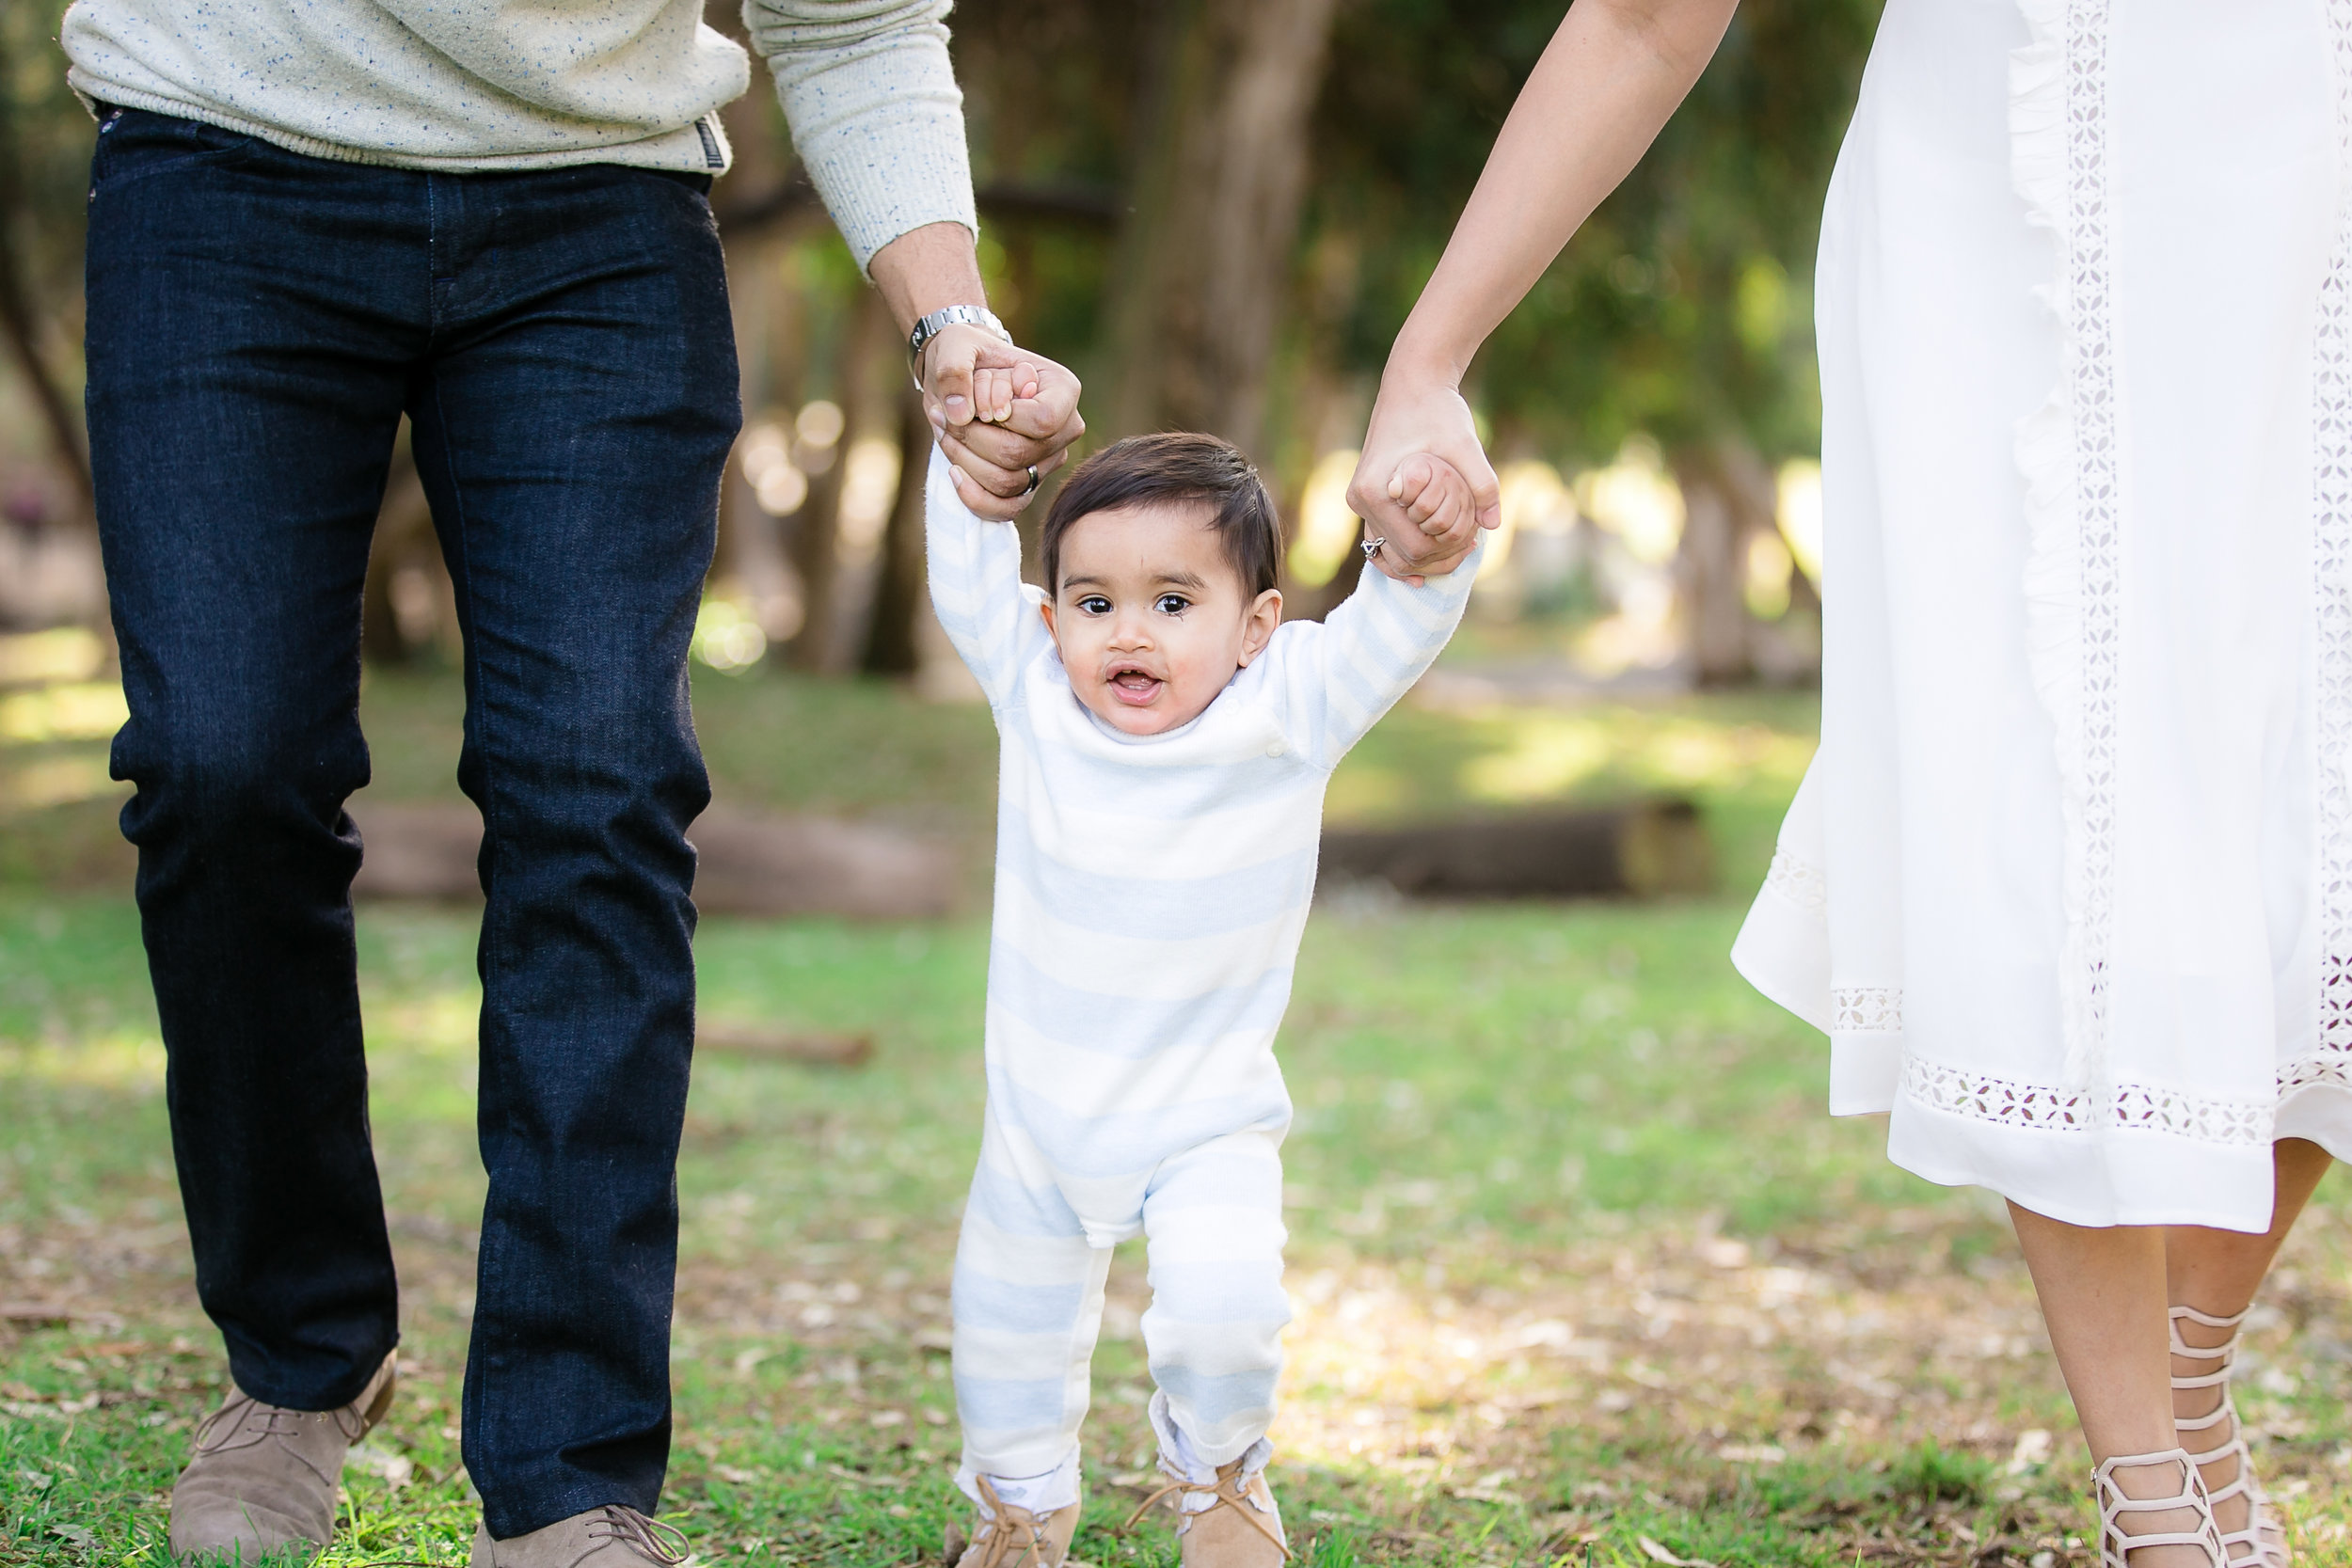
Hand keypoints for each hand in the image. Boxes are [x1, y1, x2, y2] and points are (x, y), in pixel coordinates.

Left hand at [922, 327, 1085, 521]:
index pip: (1043, 419)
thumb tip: (960, 414)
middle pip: (1019, 454)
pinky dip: (975, 498)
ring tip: (946, 432)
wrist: (960, 376)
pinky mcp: (1027, 483)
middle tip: (945, 416)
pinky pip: (1007, 508)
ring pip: (1008, 482)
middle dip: (972, 438)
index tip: (979, 401)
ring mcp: (1047, 460)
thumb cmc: (966, 353)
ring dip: (965, 461)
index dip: (1003, 417)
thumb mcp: (954, 346)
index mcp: (1062, 389)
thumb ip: (954, 370)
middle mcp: (1064, 429)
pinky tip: (954, 472)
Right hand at [1346, 368, 1499, 584]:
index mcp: (1376, 492)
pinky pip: (1382, 538)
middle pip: (1401, 556)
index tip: (1474, 540)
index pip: (1413, 548)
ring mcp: (1361, 500)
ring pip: (1389, 553)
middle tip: (1472, 546)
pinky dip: (1404, 551)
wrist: (1413, 383)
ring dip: (1424, 558)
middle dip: (1438, 558)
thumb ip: (1482, 484)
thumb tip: (1494, 523)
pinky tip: (1428, 562)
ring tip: (1459, 549)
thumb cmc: (1438, 411)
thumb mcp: (1466, 445)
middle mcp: (1360, 500)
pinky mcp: (1368, 497)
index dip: (1447, 551)